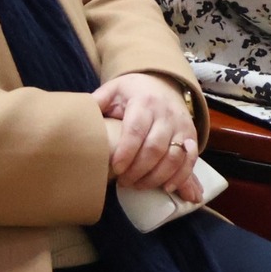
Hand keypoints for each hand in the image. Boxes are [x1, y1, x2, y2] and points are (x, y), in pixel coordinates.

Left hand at [94, 73, 201, 198]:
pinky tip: (167, 187)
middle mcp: (166, 113)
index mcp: (144, 101)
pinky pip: (191, 160)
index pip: (136, 129)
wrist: (163, 84)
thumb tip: (78, 118)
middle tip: (123, 182)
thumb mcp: (113, 90)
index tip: (115, 169)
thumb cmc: (133, 92)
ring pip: (174, 156)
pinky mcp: (192, 136)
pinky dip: (181, 176)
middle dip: (138, 169)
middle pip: (155, 147)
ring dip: (156, 176)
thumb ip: (97, 102)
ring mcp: (182, 125)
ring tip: (138, 185)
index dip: (126, 152)